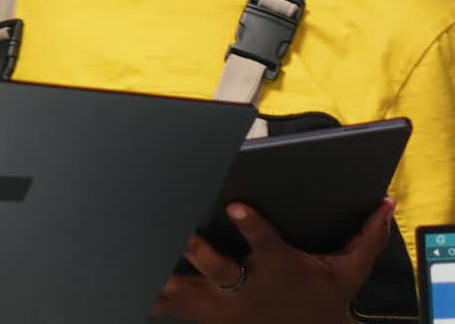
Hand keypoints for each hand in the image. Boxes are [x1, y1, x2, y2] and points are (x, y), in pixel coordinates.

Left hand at [152, 198, 394, 321]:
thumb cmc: (320, 299)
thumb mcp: (347, 273)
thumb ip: (365, 237)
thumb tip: (386, 203)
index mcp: (280, 269)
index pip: (266, 243)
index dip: (252, 225)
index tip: (237, 204)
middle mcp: (249, 289)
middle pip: (220, 271)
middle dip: (199, 254)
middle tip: (180, 233)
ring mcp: (224, 307)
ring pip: (188, 294)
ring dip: (165, 279)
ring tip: (137, 259)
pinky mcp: (206, 316)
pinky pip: (173, 307)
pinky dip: (152, 295)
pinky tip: (129, 281)